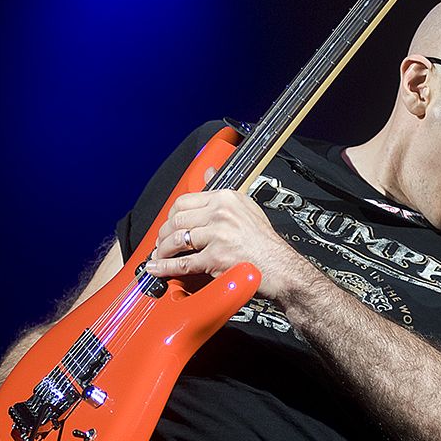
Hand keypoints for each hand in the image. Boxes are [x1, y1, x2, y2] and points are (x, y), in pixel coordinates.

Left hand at [146, 187, 311, 300]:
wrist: (282, 267)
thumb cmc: (266, 243)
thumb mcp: (247, 207)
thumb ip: (223, 193)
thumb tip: (207, 171)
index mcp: (227, 198)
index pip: (185, 201)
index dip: (171, 215)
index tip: (169, 224)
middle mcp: (221, 213)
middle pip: (177, 220)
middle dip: (163, 233)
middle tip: (161, 243)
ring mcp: (218, 235)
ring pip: (177, 240)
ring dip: (162, 250)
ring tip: (160, 256)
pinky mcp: (216, 258)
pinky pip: (183, 263)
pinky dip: (166, 268)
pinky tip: (158, 269)